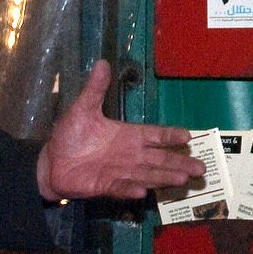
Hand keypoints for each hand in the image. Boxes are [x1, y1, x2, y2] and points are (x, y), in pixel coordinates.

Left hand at [37, 60, 202, 200]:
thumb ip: (95, 89)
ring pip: (147, 175)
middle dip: (179, 162)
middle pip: (160, 159)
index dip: (170, 136)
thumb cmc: (70, 136)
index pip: (155, 135)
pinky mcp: (105, 186)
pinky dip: (130, 189)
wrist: (50, 161)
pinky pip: (120, 188)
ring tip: (183, 179)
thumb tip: (102, 62)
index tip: (188, 136)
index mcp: (128, 135)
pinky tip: (142, 192)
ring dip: (164, 177)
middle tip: (202, 168)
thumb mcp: (82, 109)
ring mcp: (120, 172)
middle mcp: (130, 155)